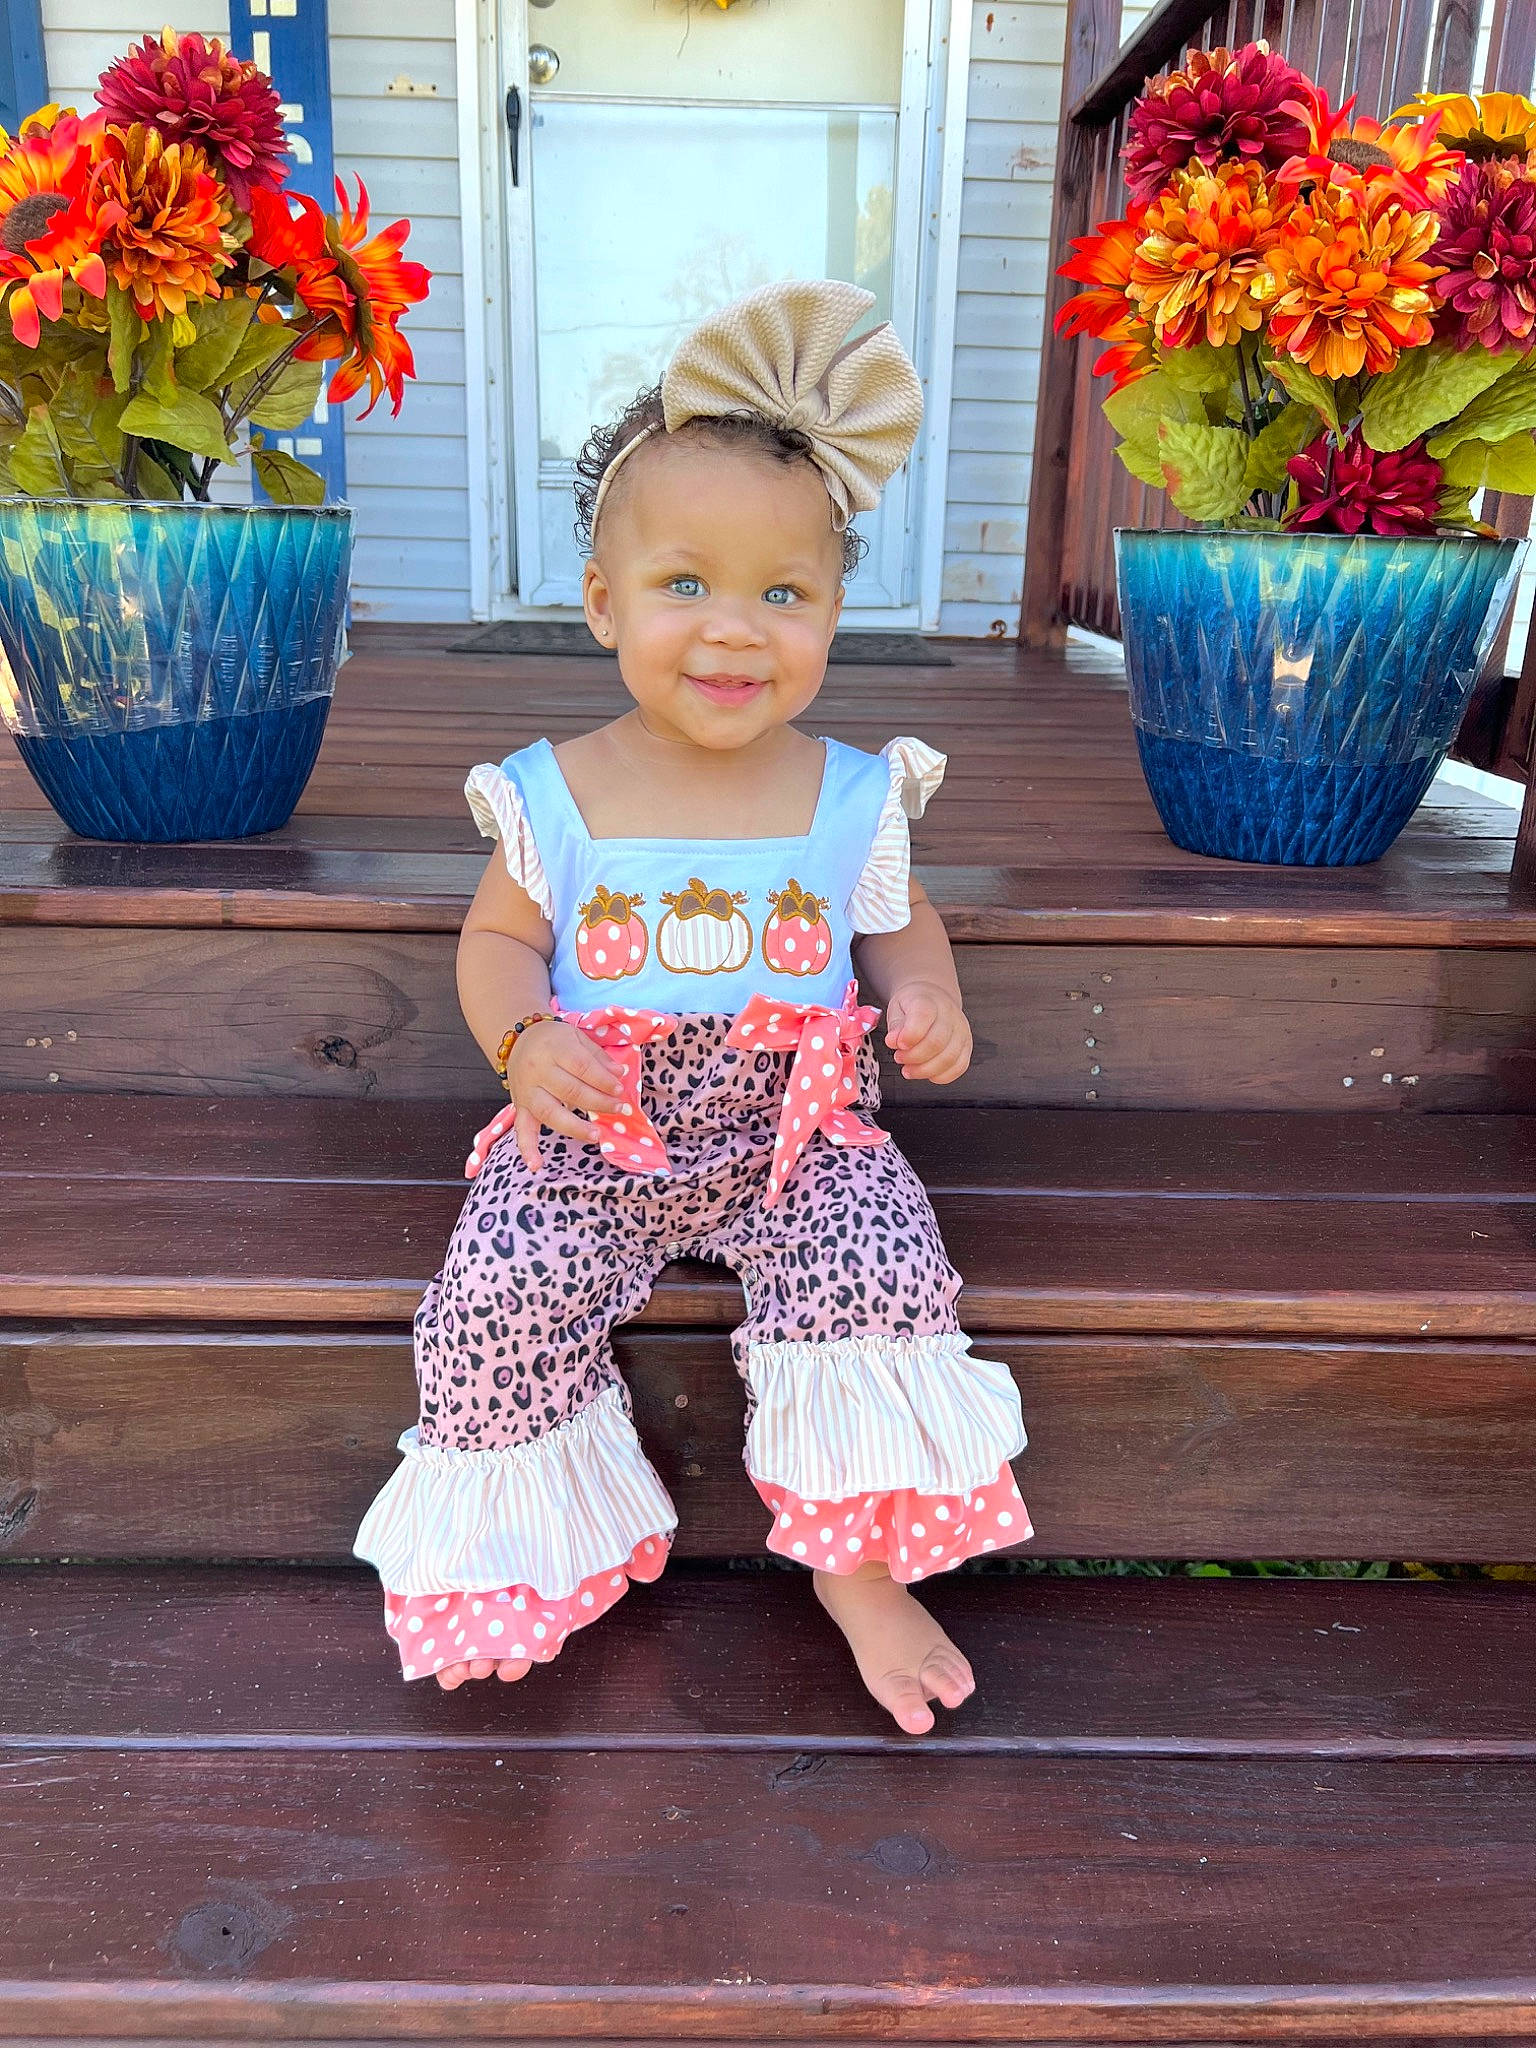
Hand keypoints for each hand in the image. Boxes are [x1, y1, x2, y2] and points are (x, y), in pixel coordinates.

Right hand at [503, 1018, 625, 1170]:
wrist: (518, 1039)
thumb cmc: (553, 1039)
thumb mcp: (577, 1037)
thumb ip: (598, 1057)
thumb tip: (619, 1075)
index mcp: (554, 1049)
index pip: (582, 1067)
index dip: (602, 1080)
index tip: (620, 1089)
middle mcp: (538, 1071)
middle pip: (570, 1091)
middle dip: (598, 1102)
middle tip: (619, 1109)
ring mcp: (528, 1091)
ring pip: (550, 1112)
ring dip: (574, 1127)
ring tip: (595, 1135)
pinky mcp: (521, 1107)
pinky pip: (522, 1130)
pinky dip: (528, 1149)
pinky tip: (536, 1166)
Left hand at [884, 980, 971, 1084]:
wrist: (934, 999)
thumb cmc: (913, 1006)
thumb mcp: (897, 1009)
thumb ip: (895, 1026)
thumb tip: (893, 1041)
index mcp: (929, 1001)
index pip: (923, 1017)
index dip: (909, 1035)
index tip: (897, 1044)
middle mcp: (950, 1015)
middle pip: (936, 1042)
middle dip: (913, 1057)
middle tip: (899, 1057)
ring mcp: (961, 1031)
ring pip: (948, 1058)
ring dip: (925, 1070)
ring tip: (909, 1069)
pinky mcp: (967, 1045)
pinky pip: (959, 1067)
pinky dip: (940, 1076)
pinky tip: (926, 1072)